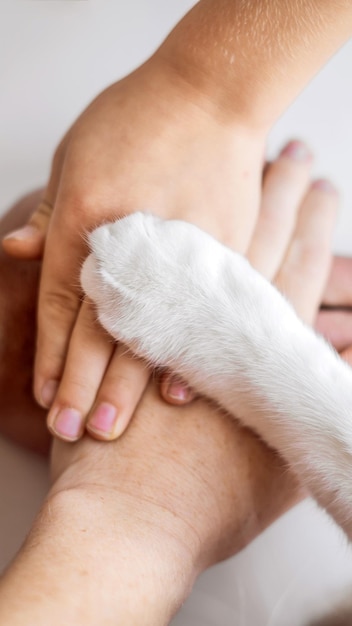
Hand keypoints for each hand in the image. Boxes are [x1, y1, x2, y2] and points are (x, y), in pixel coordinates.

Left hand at [0, 141, 343, 452]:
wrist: (211, 94)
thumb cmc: (135, 118)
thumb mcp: (74, 155)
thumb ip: (50, 214)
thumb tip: (18, 252)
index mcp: (81, 218)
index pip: (57, 304)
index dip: (48, 354)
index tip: (43, 395)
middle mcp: (125, 244)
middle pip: (95, 330)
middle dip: (79, 385)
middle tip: (68, 431)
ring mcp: (176, 253)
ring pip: (145, 333)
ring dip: (123, 386)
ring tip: (107, 428)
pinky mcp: (221, 255)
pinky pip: (199, 316)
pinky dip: (184, 354)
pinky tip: (172, 394)